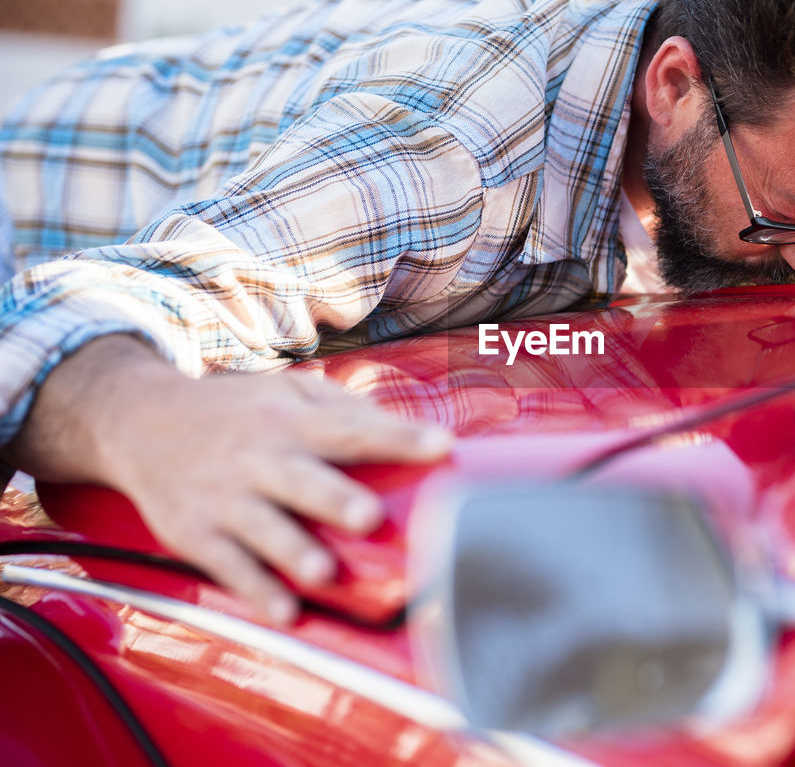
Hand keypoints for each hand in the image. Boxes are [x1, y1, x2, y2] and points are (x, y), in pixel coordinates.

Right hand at [4, 334, 451, 624]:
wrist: (141, 421)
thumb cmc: (240, 411)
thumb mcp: (289, 391)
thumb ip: (348, 410)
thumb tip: (413, 431)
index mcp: (291, 419)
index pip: (352, 428)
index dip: (399, 437)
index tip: (443, 448)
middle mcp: (259, 457)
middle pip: (303, 479)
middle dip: (335, 499)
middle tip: (370, 516)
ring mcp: (225, 497)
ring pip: (263, 528)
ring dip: (294, 552)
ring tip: (326, 573)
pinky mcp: (196, 533)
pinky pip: (229, 566)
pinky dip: (256, 590)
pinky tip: (287, 613)